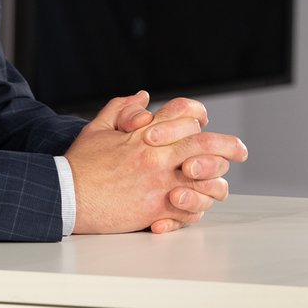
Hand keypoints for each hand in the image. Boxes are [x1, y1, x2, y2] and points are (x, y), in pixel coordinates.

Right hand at [66, 93, 247, 235]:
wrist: (65, 196)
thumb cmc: (79, 164)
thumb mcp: (97, 128)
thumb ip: (121, 109)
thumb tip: (144, 97)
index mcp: (146, 134)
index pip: (186, 117)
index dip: (199, 117)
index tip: (207, 124)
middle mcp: (158, 157)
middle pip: (206, 146)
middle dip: (230, 146)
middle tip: (242, 150)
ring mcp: (159, 184)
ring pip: (205, 182)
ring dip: (215, 183)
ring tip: (216, 185)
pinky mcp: (155, 210)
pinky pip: (190, 211)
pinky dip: (196, 210)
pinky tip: (192, 206)